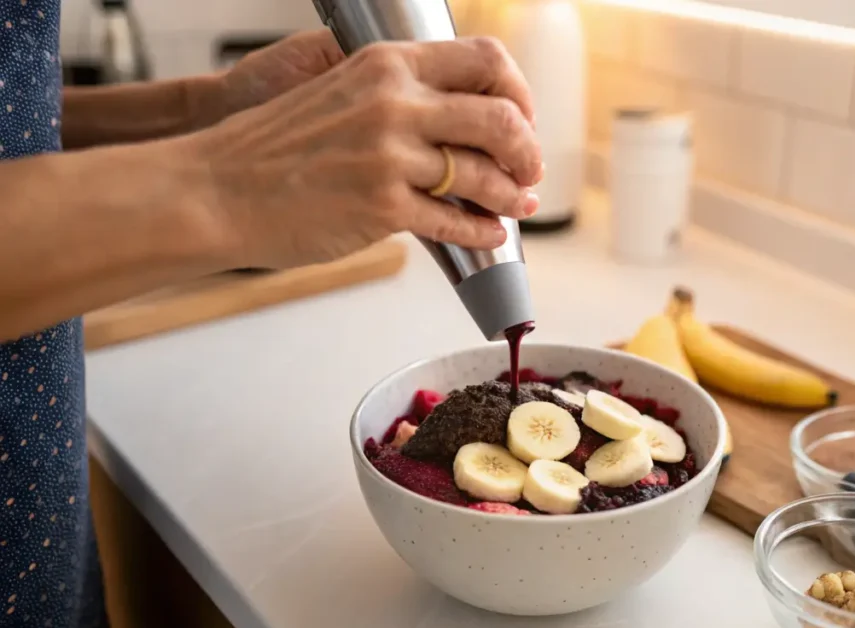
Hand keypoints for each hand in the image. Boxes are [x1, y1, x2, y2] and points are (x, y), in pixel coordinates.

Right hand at [183, 38, 543, 268]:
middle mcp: (395, 102)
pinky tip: (488, 235)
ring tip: (517, 205)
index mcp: (387, 64)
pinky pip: (454, 222)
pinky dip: (481, 232)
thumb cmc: (271, 148)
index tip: (522, 118)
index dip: (519, 92)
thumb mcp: (340, 93)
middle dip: (528, 148)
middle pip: (500, 117)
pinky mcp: (382, 206)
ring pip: (483, 174)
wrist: (217, 189)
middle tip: (530, 169)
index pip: (486, 59)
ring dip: (512, 195)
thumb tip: (453, 119)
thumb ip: (397, 96)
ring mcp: (390, 155)